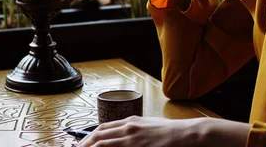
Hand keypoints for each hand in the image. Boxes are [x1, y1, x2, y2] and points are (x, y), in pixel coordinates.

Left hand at [76, 116, 202, 146]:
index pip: (103, 128)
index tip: (80, 144)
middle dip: (84, 144)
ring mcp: (132, 137)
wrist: (185, 133)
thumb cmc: (170, 132)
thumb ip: (135, 129)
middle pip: (99, 135)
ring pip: (103, 143)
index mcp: (131, 121)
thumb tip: (124, 135)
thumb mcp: (149, 126)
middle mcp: (128, 127)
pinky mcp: (138, 145)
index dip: (89, 136)